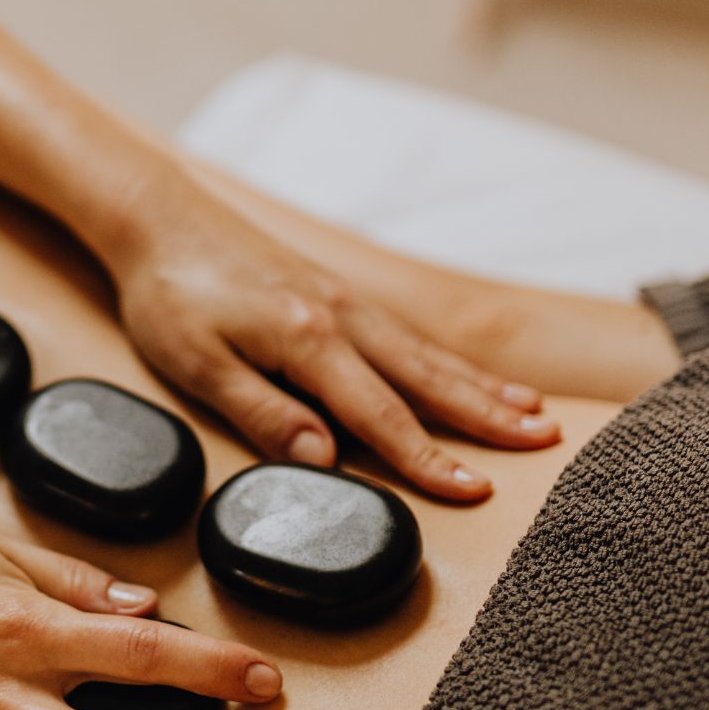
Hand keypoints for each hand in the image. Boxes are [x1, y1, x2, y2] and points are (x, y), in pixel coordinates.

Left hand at [108, 183, 557, 500]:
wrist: (162, 219)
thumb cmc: (171, 294)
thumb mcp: (197, 363)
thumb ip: (263, 412)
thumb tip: (325, 461)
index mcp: (308, 340)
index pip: (381, 414)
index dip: (428, 460)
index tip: (474, 490)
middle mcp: (341, 317)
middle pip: (427, 379)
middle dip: (488, 416)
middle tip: (547, 444)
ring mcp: (345, 303)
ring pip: (426, 354)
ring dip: (482, 387)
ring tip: (535, 414)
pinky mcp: (338, 295)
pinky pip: (407, 335)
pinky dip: (448, 360)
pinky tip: (470, 376)